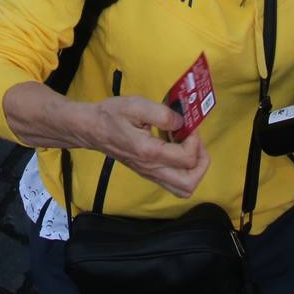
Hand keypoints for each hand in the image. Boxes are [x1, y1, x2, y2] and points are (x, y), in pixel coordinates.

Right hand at [74, 96, 210, 199]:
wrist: (92, 128)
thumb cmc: (111, 115)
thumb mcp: (136, 105)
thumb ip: (162, 114)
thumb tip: (183, 122)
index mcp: (149, 152)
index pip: (187, 159)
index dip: (195, 141)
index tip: (187, 125)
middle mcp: (151, 169)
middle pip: (189, 184)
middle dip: (201, 162)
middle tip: (195, 142)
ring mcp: (150, 174)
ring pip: (183, 189)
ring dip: (194, 170)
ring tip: (189, 147)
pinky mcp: (148, 172)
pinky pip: (173, 183)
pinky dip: (183, 170)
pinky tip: (176, 148)